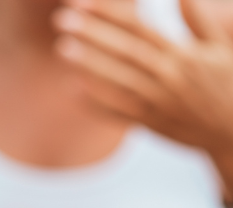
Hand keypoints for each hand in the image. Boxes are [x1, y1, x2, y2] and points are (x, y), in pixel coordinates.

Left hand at [52, 0, 232, 186]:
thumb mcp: (225, 49)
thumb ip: (202, 22)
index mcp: (184, 56)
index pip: (140, 29)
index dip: (110, 14)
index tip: (83, 4)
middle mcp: (168, 78)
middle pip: (123, 53)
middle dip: (91, 35)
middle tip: (61, 20)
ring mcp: (157, 103)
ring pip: (117, 82)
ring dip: (88, 65)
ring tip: (62, 48)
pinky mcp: (150, 124)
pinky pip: (118, 113)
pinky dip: (95, 102)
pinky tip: (72, 89)